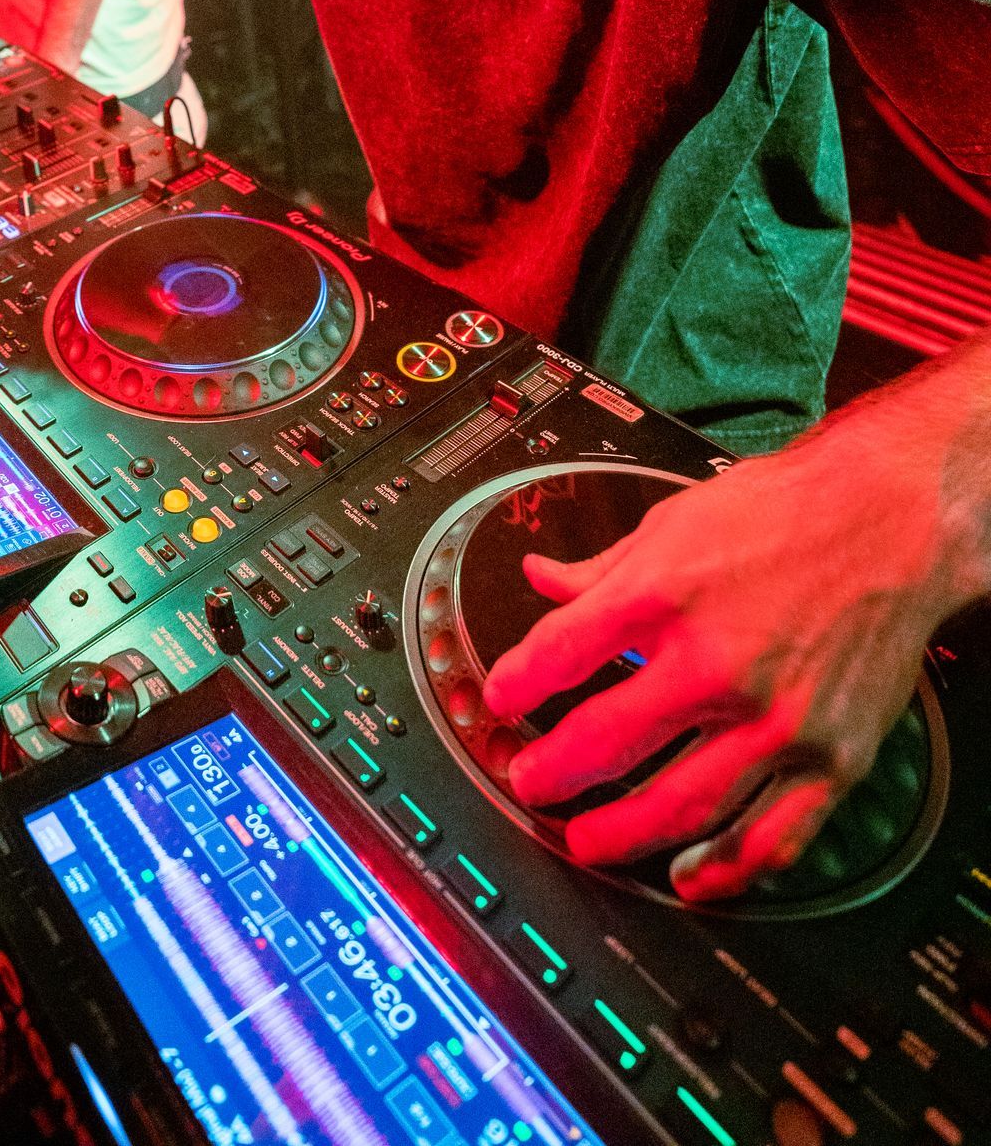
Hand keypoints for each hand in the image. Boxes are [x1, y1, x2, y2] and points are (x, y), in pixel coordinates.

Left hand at [480, 422, 962, 900]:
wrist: (890, 518)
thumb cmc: (783, 511)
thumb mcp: (674, 521)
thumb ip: (602, 566)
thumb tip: (540, 578)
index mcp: (667, 593)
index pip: (563, 652)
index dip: (517, 685)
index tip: (498, 703)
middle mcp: (716, 662)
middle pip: (607, 741)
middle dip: (553, 771)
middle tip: (529, 783)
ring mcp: (775, 718)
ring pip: (681, 805)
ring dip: (622, 833)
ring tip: (585, 841)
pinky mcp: (830, 756)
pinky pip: (772, 836)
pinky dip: (725, 869)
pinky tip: (690, 878)